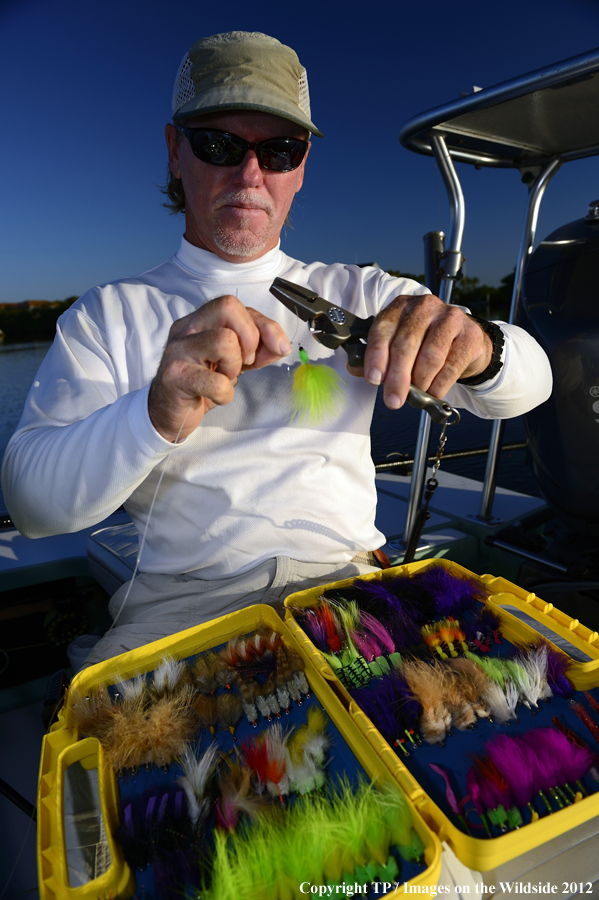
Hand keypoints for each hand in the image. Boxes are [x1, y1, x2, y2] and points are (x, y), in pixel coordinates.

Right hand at [148, 295, 291, 440]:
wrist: (167, 413)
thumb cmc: (200, 384)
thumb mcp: (234, 362)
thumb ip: (257, 350)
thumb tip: (280, 345)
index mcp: (200, 320)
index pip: (237, 306)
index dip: (265, 325)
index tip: (278, 347)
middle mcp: (186, 328)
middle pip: (228, 307)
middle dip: (250, 337)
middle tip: (245, 362)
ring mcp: (178, 350)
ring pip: (224, 340)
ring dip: (234, 366)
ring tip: (224, 377)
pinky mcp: (175, 376)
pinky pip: (216, 381)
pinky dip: (225, 394)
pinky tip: (216, 396)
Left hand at [348, 294, 492, 408]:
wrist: (465, 342)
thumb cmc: (425, 343)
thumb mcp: (398, 345)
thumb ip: (376, 356)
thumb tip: (354, 369)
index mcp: (401, 307)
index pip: (383, 329)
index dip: (376, 356)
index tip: (373, 379)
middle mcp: (425, 306)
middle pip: (406, 344)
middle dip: (397, 377)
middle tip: (393, 400)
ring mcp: (450, 317)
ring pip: (430, 355)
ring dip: (421, 382)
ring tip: (417, 395)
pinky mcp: (470, 334)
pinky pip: (451, 366)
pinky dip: (440, 385)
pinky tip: (434, 393)